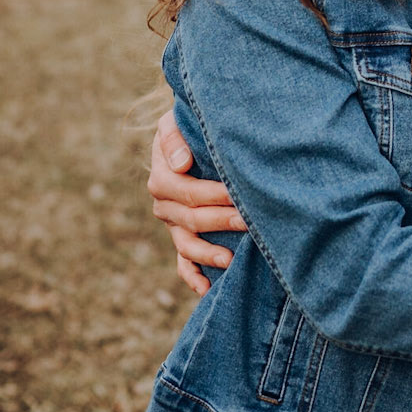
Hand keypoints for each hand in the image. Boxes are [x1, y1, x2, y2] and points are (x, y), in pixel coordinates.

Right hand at [148, 110, 245, 298]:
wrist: (187, 137)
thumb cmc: (186, 127)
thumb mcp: (173, 122)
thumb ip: (173, 138)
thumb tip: (182, 164)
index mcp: (162, 177)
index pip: (188, 192)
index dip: (214, 194)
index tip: (239, 194)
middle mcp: (164, 204)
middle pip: (192, 219)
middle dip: (221, 221)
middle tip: (250, 222)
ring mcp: (173, 224)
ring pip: (186, 244)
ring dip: (208, 254)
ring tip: (230, 260)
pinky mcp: (182, 237)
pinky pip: (182, 263)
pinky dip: (192, 277)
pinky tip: (206, 289)